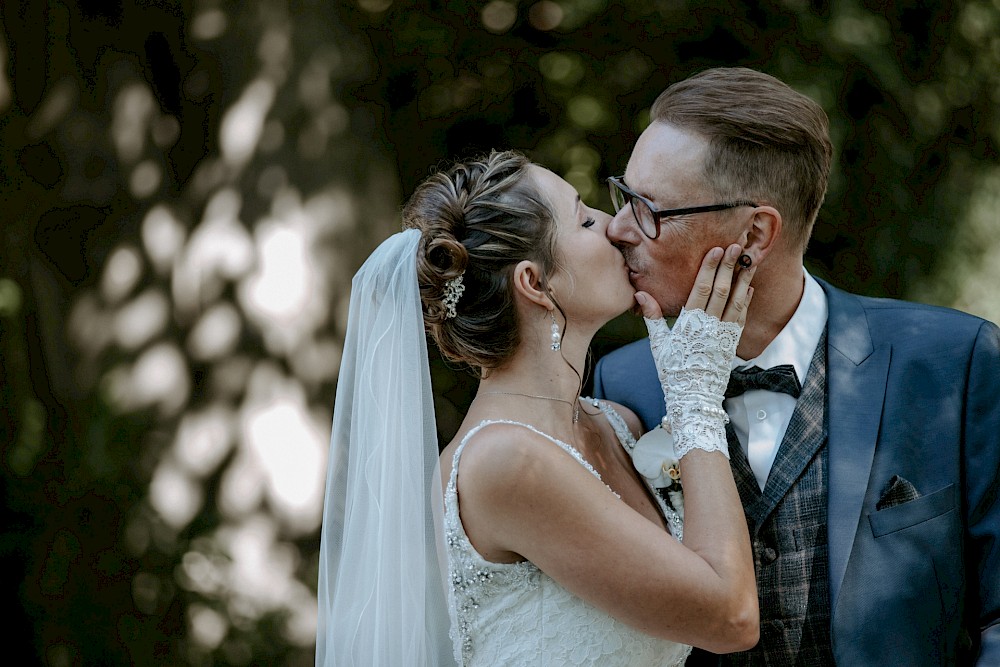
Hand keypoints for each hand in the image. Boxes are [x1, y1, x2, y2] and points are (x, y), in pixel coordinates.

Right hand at [636, 244, 753, 459]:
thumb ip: (652, 317)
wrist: (693, 397)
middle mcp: (710, 327)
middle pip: (722, 291)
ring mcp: (724, 335)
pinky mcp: (733, 343)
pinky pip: (741, 317)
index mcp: (690, 325)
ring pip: (737, 301)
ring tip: (749, 261)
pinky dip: (746, 300)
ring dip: (744, 279)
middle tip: (736, 247)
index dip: (710, 269)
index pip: (701, 290)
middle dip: (729, 267)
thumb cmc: (672, 371)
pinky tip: (749, 287)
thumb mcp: (658, 345)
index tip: (717, 250)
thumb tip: (639, 294)